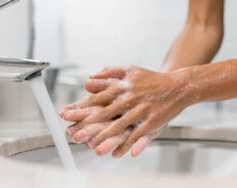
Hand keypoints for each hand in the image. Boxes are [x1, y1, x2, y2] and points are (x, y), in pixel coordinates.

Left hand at [60, 66, 195, 157]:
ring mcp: (142, 110)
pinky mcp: (153, 121)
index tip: (67, 114)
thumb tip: (89, 78)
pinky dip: (129, 144)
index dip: (81, 107)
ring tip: (93, 146)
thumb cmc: (151, 79)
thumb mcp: (130, 70)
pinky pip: (139, 135)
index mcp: (122, 87)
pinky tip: (119, 152)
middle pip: (105, 113)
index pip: (98, 98)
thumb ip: (109, 72)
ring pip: (121, 126)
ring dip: (106, 137)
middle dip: (88, 125)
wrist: (178, 86)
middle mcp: (130, 98)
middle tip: (75, 134)